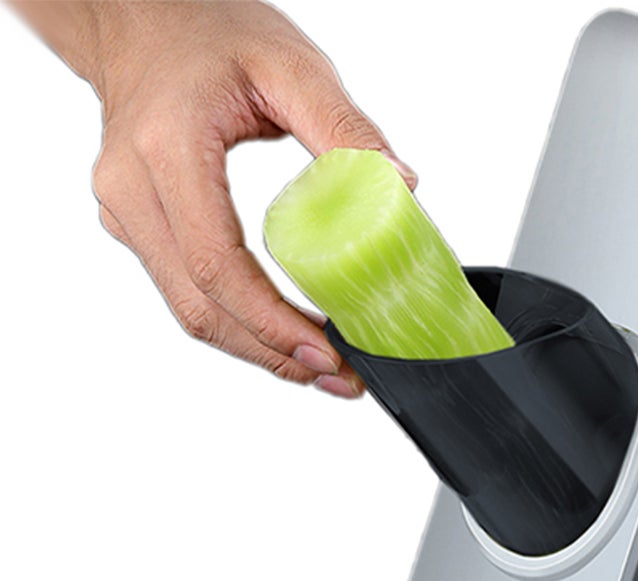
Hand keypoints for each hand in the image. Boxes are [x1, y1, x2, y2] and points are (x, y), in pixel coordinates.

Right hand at [15, 1, 416, 396]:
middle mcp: (131, 189)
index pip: (216, 264)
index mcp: (166, 149)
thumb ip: (347, 128)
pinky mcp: (136, 226)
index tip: (326, 352)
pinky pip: (185, 291)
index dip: (272, 322)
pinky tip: (284, 335)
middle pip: (199, 307)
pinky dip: (237, 322)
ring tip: (320, 369)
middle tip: (337, 377)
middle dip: (273, 354)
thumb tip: (402, 190)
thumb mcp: (291, 64)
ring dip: (257, 349)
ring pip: (189, 310)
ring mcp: (125, 213)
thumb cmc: (209, 31)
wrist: (141, 16)